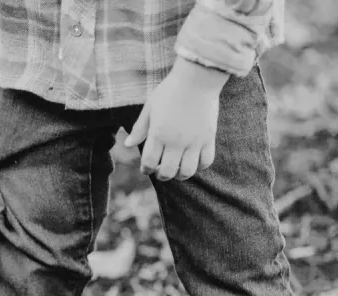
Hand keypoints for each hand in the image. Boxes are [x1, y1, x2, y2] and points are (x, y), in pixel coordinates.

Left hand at [125, 58, 228, 180]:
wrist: (198, 78)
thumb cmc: (170, 90)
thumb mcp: (150, 107)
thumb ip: (139, 128)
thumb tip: (128, 144)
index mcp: (158, 134)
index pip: (150, 163)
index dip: (146, 169)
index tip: (147, 168)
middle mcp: (176, 141)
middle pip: (168, 172)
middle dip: (162, 175)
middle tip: (161, 170)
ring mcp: (194, 141)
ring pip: (188, 171)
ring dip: (181, 174)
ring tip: (178, 168)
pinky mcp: (209, 138)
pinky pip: (206, 161)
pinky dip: (200, 166)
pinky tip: (194, 161)